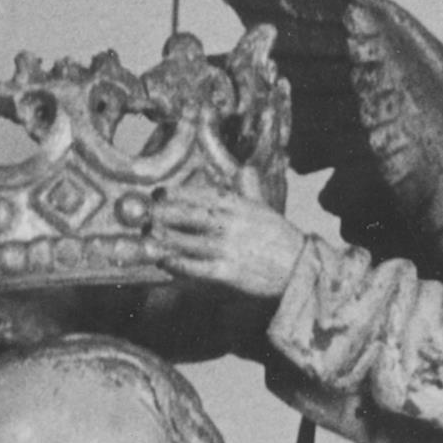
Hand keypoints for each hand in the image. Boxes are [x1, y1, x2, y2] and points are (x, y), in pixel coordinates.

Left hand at [144, 192, 309, 307]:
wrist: (299, 269)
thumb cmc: (281, 239)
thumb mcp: (266, 208)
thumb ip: (251, 189)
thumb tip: (245, 169)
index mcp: (238, 205)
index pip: (201, 195)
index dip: (176, 194)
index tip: (159, 193)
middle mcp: (230, 223)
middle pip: (188, 215)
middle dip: (163, 214)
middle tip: (143, 213)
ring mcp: (227, 248)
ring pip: (187, 241)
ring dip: (164, 239)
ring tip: (146, 237)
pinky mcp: (227, 273)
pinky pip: (195, 267)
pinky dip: (177, 264)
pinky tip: (164, 261)